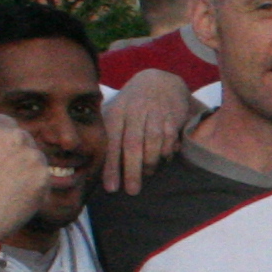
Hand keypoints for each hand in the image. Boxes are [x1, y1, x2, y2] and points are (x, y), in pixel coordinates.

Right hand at [0, 115, 54, 240]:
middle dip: (17, 153)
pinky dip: (34, 188)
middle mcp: (14, 135)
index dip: (2, 140)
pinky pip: (42, 179)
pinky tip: (17, 198)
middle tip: (5, 175)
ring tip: (8, 189)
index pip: (6, 123)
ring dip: (27, 169)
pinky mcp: (43, 176)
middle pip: (23, 138)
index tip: (0, 155)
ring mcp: (31, 155)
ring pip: (36, 158)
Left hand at [99, 73, 194, 194]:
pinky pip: (169, 139)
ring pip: (152, 143)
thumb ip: (109, 136)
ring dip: (150, 163)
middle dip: (132, 170)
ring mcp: (155, 112)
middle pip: (132, 145)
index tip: (111, 188)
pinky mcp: (172, 115)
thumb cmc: (133, 105)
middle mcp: (135, 111)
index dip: (111, 166)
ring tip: (147, 175)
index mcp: (117, 112)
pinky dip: (166, 152)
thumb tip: (99, 168)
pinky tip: (163, 159)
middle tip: (132, 191)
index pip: (112, 142)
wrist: (160, 81)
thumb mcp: (117, 112)